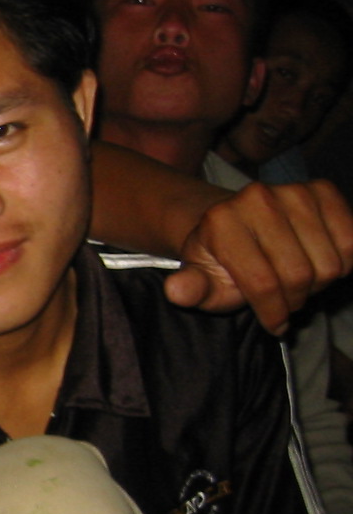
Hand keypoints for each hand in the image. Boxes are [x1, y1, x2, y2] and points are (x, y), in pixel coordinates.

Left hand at [162, 180, 352, 333]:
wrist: (236, 220)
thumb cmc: (220, 260)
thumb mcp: (202, 280)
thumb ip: (192, 289)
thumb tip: (177, 291)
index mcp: (221, 221)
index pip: (262, 282)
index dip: (273, 312)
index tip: (274, 323)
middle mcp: (256, 198)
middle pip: (300, 275)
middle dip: (294, 299)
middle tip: (283, 299)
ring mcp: (292, 190)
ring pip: (329, 263)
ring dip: (318, 283)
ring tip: (296, 280)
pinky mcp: (322, 189)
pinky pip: (352, 242)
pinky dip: (342, 263)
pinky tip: (317, 261)